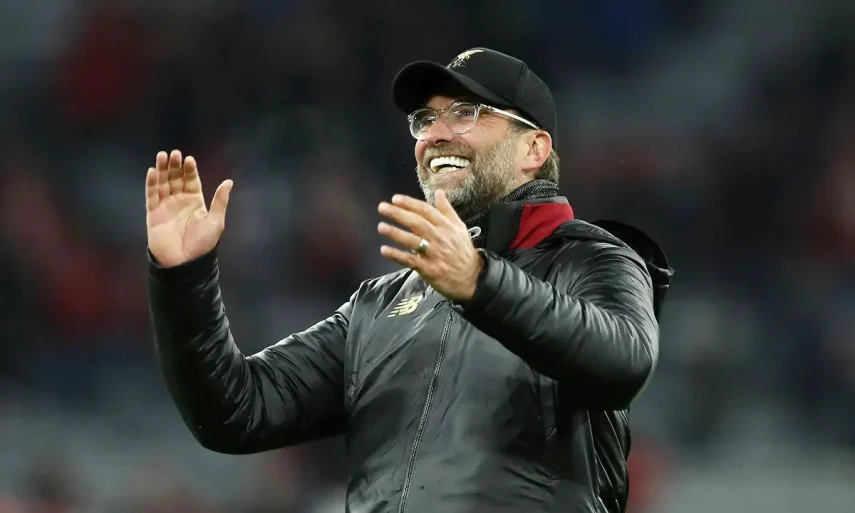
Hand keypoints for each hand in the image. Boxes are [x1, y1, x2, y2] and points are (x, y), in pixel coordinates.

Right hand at [146, 150, 232, 266]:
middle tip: (175, 154)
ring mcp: (165, 207)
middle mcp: (179, 202)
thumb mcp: (216, 221)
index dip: (190, 170)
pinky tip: (153, 172)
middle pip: (176, 179)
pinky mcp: (153, 214)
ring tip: (162, 156)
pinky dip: (151, 184)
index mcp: (195, 202)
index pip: (191, 181)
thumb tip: (229, 182)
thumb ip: (220, 201)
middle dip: (175, 167)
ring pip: (162, 184)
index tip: (189, 159)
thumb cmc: (203, 244)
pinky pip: (151, 196)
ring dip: (162, 170)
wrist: (185, 263)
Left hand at [378, 190, 482, 300]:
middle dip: (398, 214)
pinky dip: (397, 255)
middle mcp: (439, 237)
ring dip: (395, 233)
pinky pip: (410, 260)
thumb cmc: (462, 250)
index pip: (426, 210)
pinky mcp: (428, 269)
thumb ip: (447, 209)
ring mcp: (433, 253)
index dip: (410, 203)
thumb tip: (439, 191)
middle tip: (382, 208)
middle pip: (417, 223)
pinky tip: (384, 250)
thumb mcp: (459, 227)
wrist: (472, 277)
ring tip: (381, 227)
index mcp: (446, 225)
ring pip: (412, 241)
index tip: (395, 198)